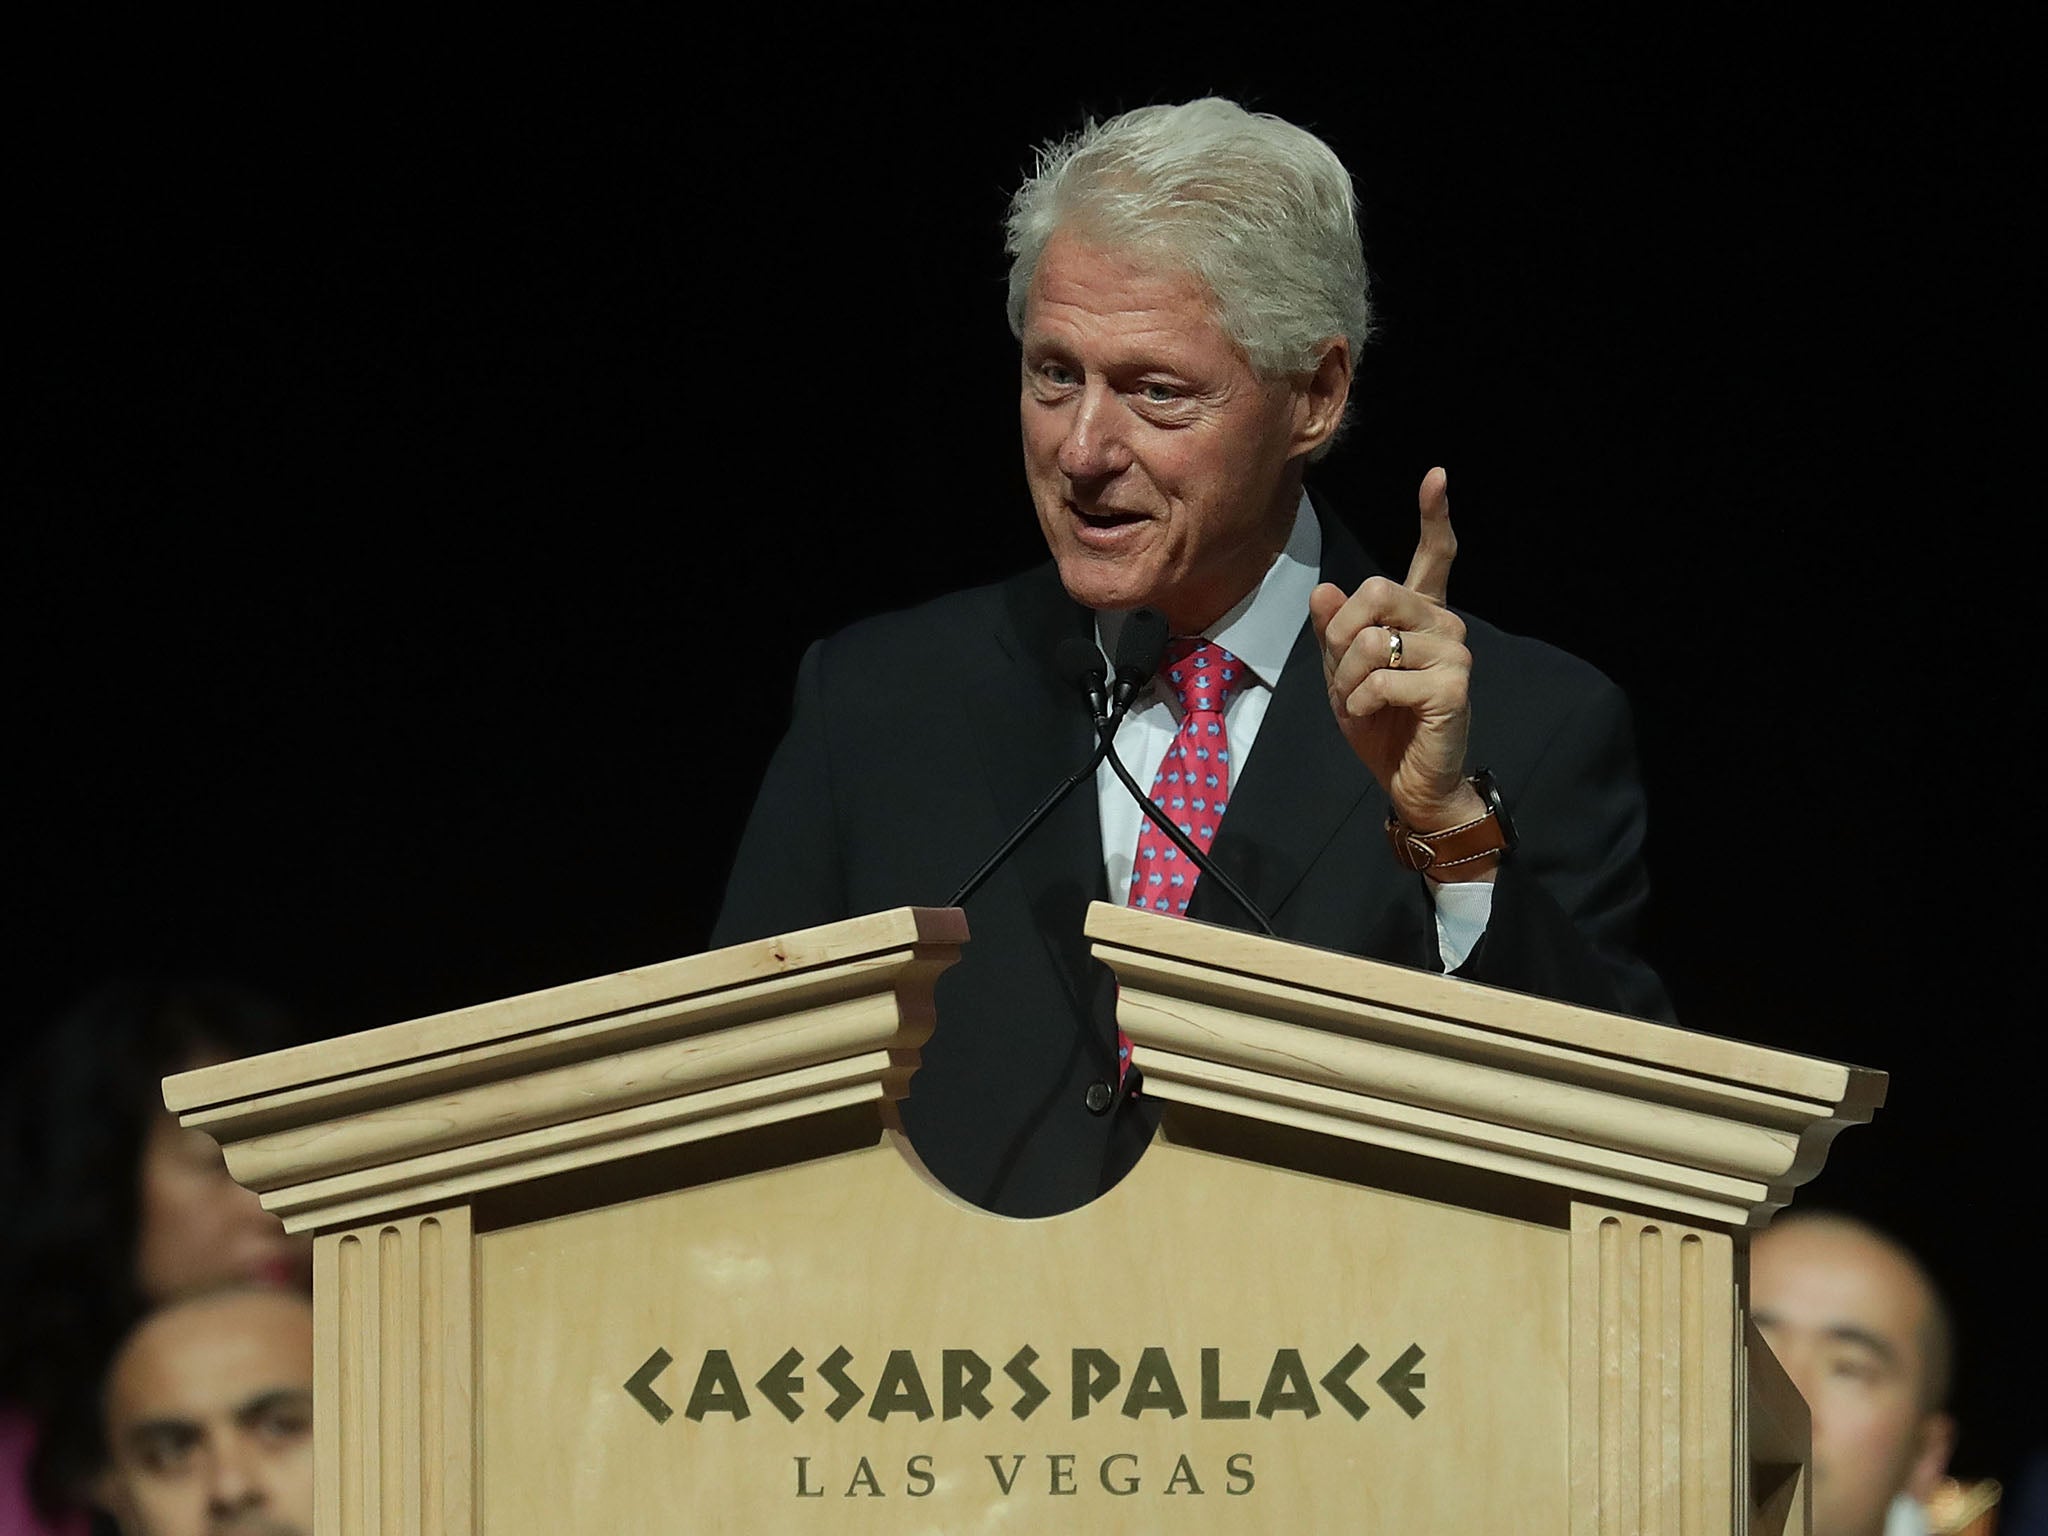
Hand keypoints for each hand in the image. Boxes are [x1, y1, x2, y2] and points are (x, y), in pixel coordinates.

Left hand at [1308, 467, 1487, 858]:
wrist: (1407, 780)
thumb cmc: (1380, 724)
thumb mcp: (1342, 674)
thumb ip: (1333, 632)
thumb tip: (1324, 590)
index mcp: (1421, 615)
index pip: (1434, 557)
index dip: (1435, 516)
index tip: (1437, 476)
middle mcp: (1444, 624)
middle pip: (1376, 591)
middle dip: (1339, 637)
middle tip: (1343, 677)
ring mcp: (1454, 653)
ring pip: (1371, 641)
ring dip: (1346, 680)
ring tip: (1358, 704)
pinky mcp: (1452, 686)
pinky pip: (1381, 679)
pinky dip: (1361, 702)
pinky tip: (1374, 716)